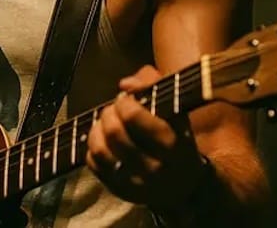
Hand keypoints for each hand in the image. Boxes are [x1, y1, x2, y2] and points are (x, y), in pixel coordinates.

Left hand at [85, 65, 208, 210]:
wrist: (184, 186)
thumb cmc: (177, 140)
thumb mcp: (176, 111)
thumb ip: (153, 86)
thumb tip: (125, 84)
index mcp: (171, 145)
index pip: (133, 117)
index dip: (124, 102)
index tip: (126, 100)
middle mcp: (154, 168)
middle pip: (114, 132)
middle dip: (109, 113)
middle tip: (113, 110)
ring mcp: (135, 183)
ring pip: (100, 150)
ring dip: (97, 130)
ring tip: (104, 124)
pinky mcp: (119, 191)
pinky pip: (94, 165)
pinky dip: (92, 148)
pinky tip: (103, 141)